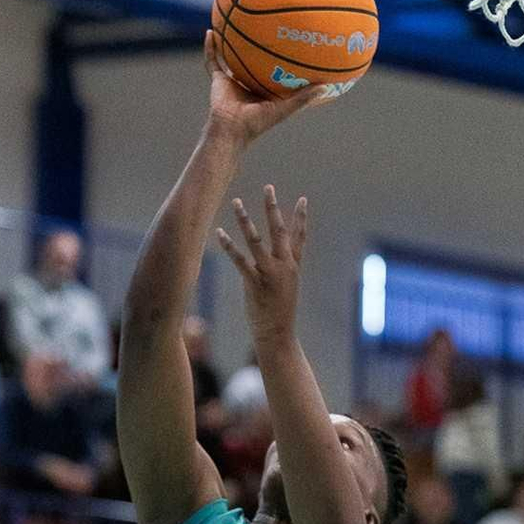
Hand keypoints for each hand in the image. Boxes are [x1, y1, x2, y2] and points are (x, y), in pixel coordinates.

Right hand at [203, 30, 326, 145]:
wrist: (230, 130)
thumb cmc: (257, 123)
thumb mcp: (284, 109)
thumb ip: (304, 98)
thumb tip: (327, 86)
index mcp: (265, 89)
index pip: (276, 71)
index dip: (285, 60)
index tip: (296, 44)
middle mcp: (249, 82)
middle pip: (255, 59)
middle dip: (259, 43)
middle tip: (269, 24)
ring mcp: (233, 80)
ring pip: (232, 56)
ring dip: (232, 40)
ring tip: (235, 20)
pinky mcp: (218, 79)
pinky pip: (212, 60)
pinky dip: (210, 47)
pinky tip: (210, 30)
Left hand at [216, 185, 307, 344]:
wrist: (278, 335)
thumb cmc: (279, 313)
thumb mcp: (285, 289)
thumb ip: (281, 271)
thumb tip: (274, 260)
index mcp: (293, 267)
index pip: (299, 238)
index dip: (301, 218)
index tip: (303, 199)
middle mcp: (284, 267)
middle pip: (279, 232)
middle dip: (273, 209)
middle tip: (268, 188)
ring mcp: (270, 275)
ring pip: (256, 242)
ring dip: (245, 221)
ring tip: (236, 203)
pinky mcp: (255, 284)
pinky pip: (240, 261)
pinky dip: (229, 246)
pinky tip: (219, 233)